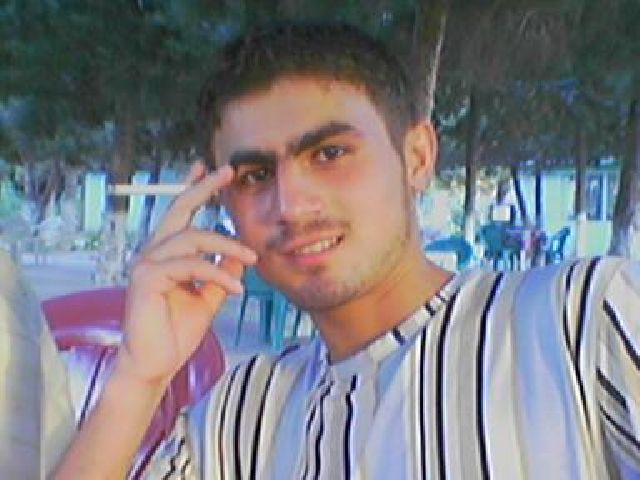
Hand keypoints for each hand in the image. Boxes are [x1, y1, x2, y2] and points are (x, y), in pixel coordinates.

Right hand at [116, 161, 256, 385]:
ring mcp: (147, 264)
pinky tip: (236, 289)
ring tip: (253, 258)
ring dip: (227, 245)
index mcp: (166, 254)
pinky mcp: (147, 279)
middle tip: (227, 171)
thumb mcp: (207, 298)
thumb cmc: (176, 332)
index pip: (181, 214)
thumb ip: (221, 275)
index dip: (194, 188)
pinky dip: (217, 273)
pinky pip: (189, 265)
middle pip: (179, 209)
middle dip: (203, 187)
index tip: (209, 167)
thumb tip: (240, 257)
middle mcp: (153, 252)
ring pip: (191, 238)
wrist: (155, 365)